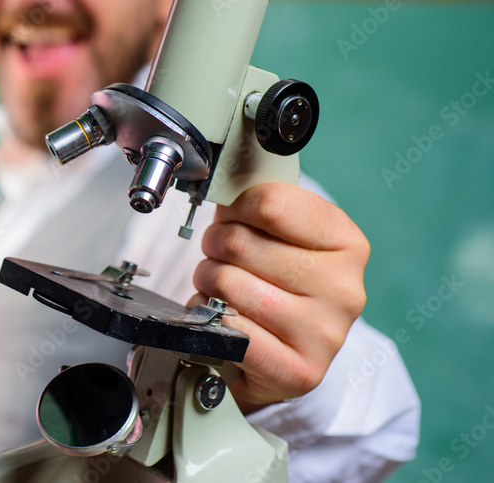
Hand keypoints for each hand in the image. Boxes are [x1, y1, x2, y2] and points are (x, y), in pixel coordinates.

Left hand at [189, 182, 368, 412]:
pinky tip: (221, 316)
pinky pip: (229, 328)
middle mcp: (346, 288)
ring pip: (228, 284)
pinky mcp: (300, 371)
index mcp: (348, 243)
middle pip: (241, 243)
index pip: (271, 203)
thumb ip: (261, 205)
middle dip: (215, 245)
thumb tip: (223, 183)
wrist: (289, 357)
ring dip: (207, 281)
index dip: (236, 207)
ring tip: (219, 286)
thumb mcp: (284, 235)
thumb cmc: (280, 285)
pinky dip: (209, 317)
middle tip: (220, 255)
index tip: (232, 216)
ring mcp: (326, 333)